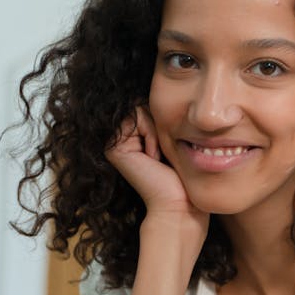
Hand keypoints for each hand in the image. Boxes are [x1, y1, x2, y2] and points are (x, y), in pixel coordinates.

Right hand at [106, 107, 205, 227]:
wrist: (178, 203)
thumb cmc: (181, 177)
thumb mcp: (172, 140)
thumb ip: (162, 119)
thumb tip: (161, 90)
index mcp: (131, 139)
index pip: (148, 107)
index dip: (162, 123)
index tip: (165, 151)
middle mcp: (119, 141)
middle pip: (144, 105)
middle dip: (159, 126)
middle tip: (161, 155)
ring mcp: (113, 144)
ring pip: (141, 109)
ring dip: (157, 131)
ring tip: (157, 157)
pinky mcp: (113, 146)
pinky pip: (138, 116)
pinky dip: (152, 134)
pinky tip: (153, 157)